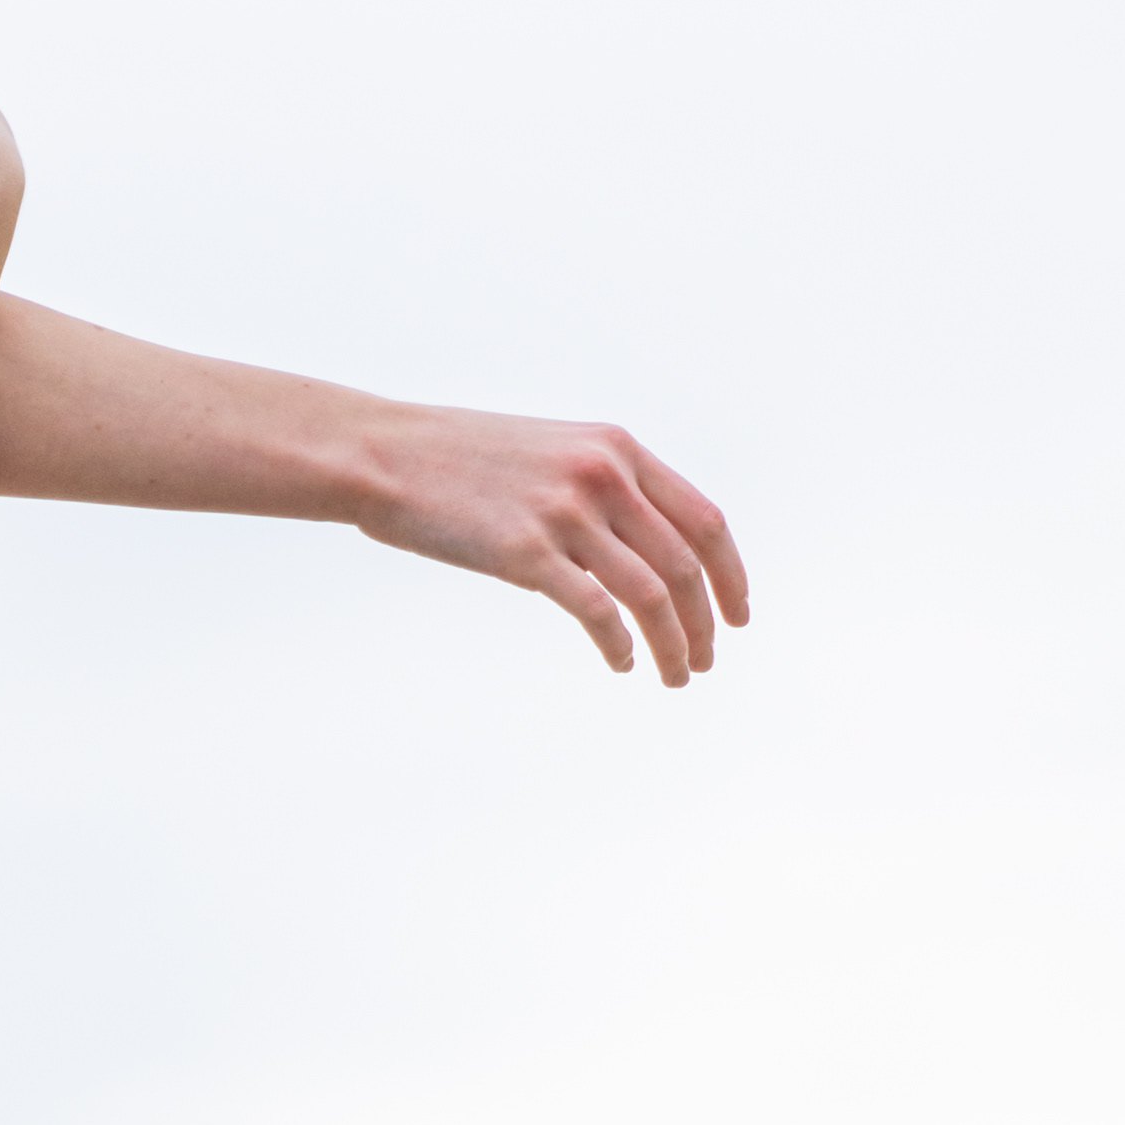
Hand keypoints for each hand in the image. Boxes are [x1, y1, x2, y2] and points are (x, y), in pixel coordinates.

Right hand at [351, 407, 748, 683]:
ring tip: (674, 676)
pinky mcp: (526, 553)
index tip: (737, 614)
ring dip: (673, 646)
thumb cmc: (462, 459)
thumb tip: (641, 546)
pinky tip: (620, 664)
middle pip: (686, 564)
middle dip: (706, 623)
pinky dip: (619, 646)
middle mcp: (603, 476)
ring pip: (651, 595)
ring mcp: (566, 514)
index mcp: (617, 449)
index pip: (704, 519)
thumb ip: (603, 486)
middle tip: (704, 662)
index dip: (731, 574)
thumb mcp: (552, 451)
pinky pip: (597, 612)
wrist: (387, 454)